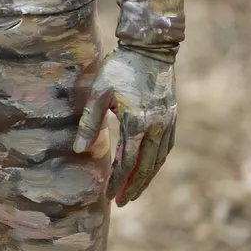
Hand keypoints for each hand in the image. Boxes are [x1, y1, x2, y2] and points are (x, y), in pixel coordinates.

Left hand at [73, 47, 176, 206]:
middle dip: (134, 186)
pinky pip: (166, 147)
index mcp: (137, 122)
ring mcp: (168, 122)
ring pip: (159, 159)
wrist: (150, 49)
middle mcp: (157, 126)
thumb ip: (89, 123)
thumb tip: (78, 150)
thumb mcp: (98, 93)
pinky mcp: (172, 116)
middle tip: (123, 202)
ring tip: (134, 191)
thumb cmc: (119, 69)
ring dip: (147, 177)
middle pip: (147, 166)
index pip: (127, 161)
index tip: (109, 195)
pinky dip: (157, 161)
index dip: (118, 180)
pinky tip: (148, 167)